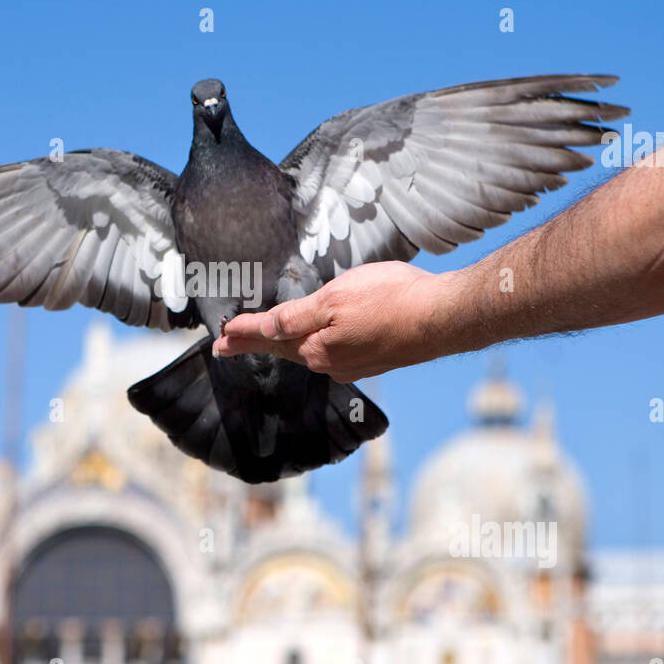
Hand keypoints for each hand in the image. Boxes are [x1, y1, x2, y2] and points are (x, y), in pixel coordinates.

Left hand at [212, 261, 441, 381]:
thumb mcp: (335, 298)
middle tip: (226, 345)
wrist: (443, 318)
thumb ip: (298, 315)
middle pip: (284, 348)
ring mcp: (353, 364)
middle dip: (254, 343)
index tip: (220, 337)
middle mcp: (330, 363)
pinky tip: (313, 343)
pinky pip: (333, 353)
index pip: (269, 337)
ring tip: (263, 340)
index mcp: (316, 348)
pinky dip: (314, 346)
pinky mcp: (374, 359)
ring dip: (283, 345)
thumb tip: (267, 327)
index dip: (243, 333)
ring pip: (309, 352)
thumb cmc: (392, 300)